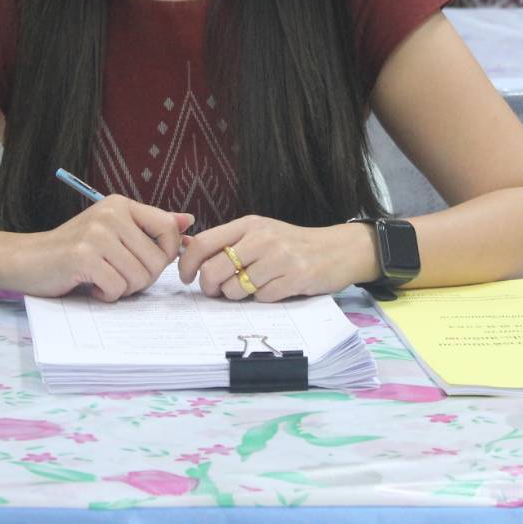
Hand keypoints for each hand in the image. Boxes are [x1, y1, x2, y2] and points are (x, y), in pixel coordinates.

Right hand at [17, 195, 191, 301]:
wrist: (28, 259)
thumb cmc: (74, 249)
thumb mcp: (112, 231)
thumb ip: (149, 227)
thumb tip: (188, 220)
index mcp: (121, 205)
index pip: (168, 228)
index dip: (167, 254)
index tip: (148, 263)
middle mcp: (111, 214)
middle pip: (157, 260)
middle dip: (142, 279)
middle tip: (118, 276)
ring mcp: (96, 234)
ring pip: (140, 277)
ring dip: (124, 289)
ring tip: (104, 280)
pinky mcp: (83, 257)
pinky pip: (117, 288)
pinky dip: (107, 295)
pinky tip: (92, 286)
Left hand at [177, 216, 377, 302]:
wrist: (337, 250)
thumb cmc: (291, 244)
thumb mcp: (259, 233)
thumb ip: (226, 241)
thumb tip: (185, 248)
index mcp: (249, 224)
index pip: (204, 242)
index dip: (188, 264)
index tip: (187, 277)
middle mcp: (262, 238)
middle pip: (215, 270)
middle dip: (210, 287)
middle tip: (216, 291)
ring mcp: (279, 258)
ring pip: (235, 289)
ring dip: (238, 295)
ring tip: (252, 286)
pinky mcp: (295, 278)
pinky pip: (261, 298)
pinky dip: (263, 299)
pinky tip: (275, 288)